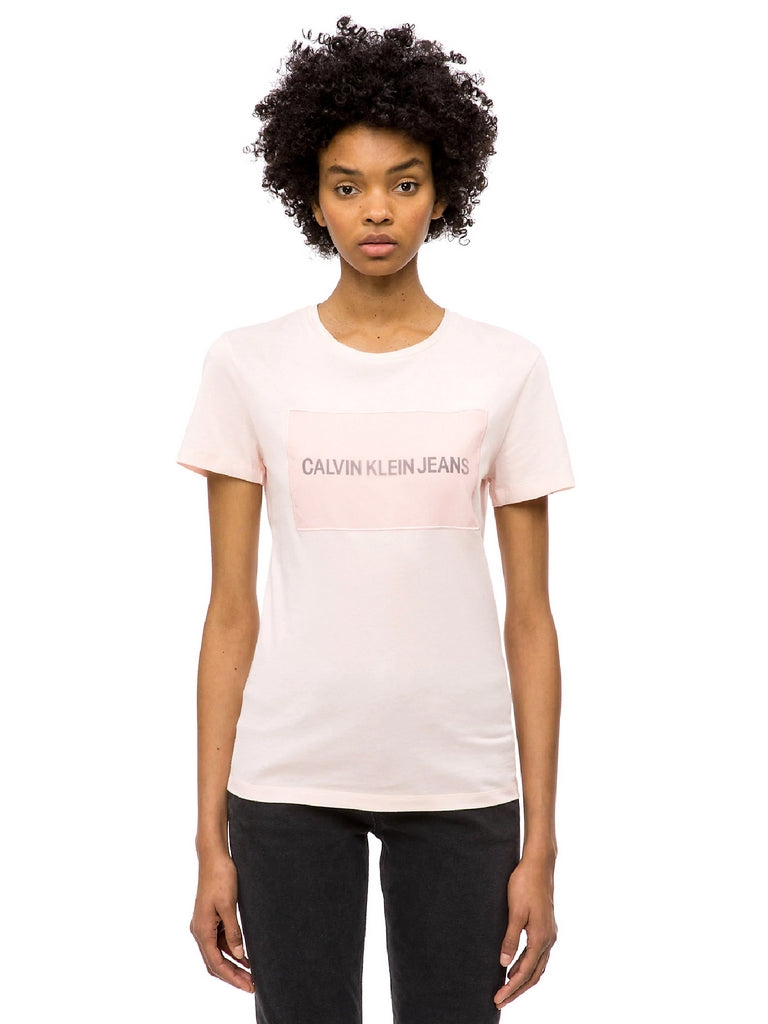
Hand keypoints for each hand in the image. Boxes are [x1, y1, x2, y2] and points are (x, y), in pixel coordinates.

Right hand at [190, 851, 253, 993]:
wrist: (213, 857)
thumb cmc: (221, 877)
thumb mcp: (229, 905)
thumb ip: (233, 932)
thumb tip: (239, 955)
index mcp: (202, 930)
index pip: (216, 963)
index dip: (233, 977)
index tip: (249, 985)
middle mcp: (200, 930)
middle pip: (215, 963)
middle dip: (233, 976)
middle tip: (252, 985)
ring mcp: (204, 925)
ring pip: (217, 954)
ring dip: (233, 964)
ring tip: (252, 973)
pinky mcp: (210, 919)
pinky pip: (219, 942)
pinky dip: (231, 951)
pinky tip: (245, 955)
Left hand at [493, 854, 556, 1009]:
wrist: (539, 865)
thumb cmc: (524, 884)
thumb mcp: (514, 912)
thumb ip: (510, 938)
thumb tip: (504, 964)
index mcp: (541, 938)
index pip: (525, 972)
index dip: (511, 988)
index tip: (497, 998)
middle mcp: (549, 940)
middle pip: (533, 975)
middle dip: (517, 990)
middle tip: (500, 1001)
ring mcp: (549, 934)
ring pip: (537, 966)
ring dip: (522, 980)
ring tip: (506, 989)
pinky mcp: (546, 927)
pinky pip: (538, 955)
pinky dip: (527, 966)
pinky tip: (515, 966)